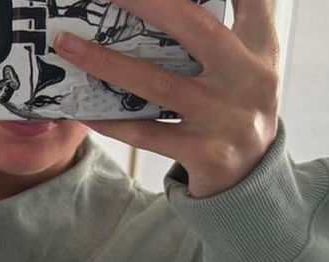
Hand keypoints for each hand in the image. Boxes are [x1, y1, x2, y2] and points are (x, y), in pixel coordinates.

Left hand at [53, 0, 281, 198]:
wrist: (251, 178)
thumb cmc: (238, 108)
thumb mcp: (249, 63)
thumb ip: (230, 24)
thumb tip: (166, 4)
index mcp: (260, 49)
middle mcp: (248, 79)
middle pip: (195, 27)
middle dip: (147, 2)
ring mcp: (224, 119)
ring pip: (158, 84)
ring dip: (105, 62)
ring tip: (67, 44)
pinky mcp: (203, 153)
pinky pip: (146, 133)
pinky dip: (112, 121)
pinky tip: (84, 109)